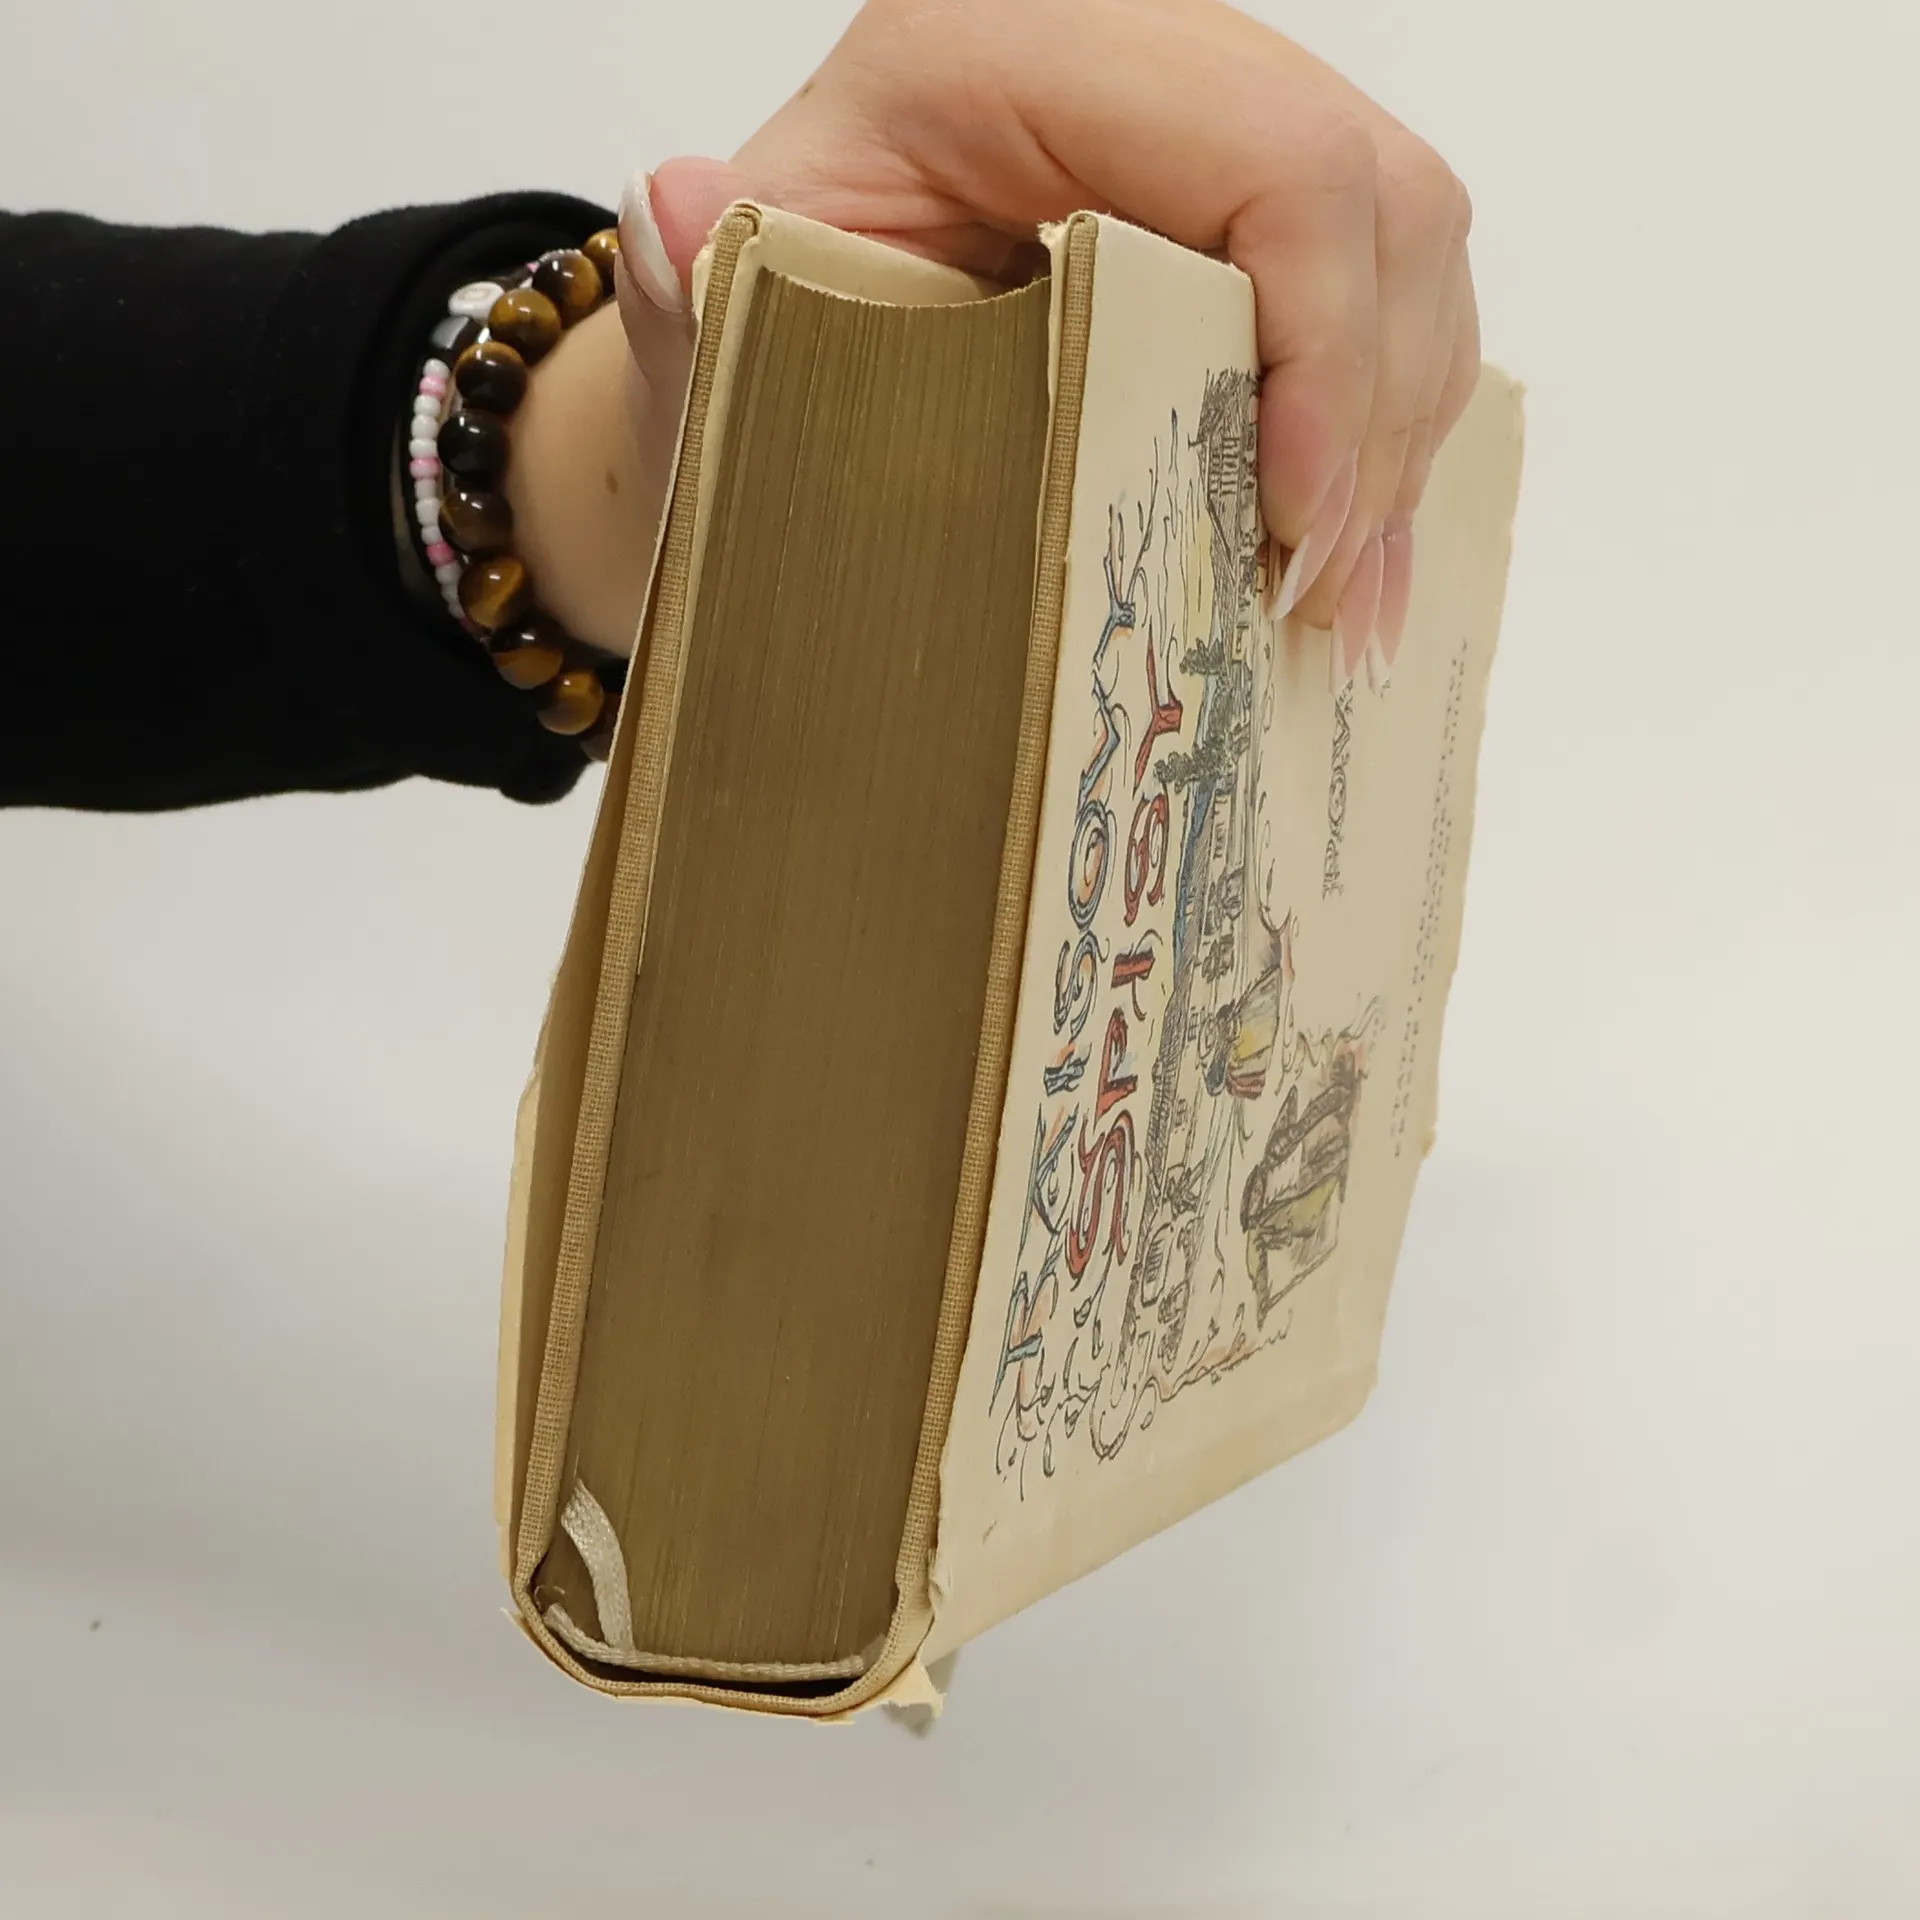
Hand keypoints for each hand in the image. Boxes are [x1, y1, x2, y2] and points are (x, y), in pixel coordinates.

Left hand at [628, 0, 1479, 679]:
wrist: (790, 350)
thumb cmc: (763, 335)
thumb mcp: (725, 313)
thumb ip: (704, 282)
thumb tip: (675, 211)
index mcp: (1019, 47)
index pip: (1267, 159)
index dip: (1320, 345)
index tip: (1293, 523)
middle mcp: (1150, 60)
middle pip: (1373, 198)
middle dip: (1375, 417)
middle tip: (1322, 593)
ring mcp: (1220, 133)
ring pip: (1410, 247)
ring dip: (1398, 440)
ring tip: (1341, 602)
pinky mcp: (1255, 217)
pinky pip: (1393, 295)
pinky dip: (1389, 431)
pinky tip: (1349, 548)